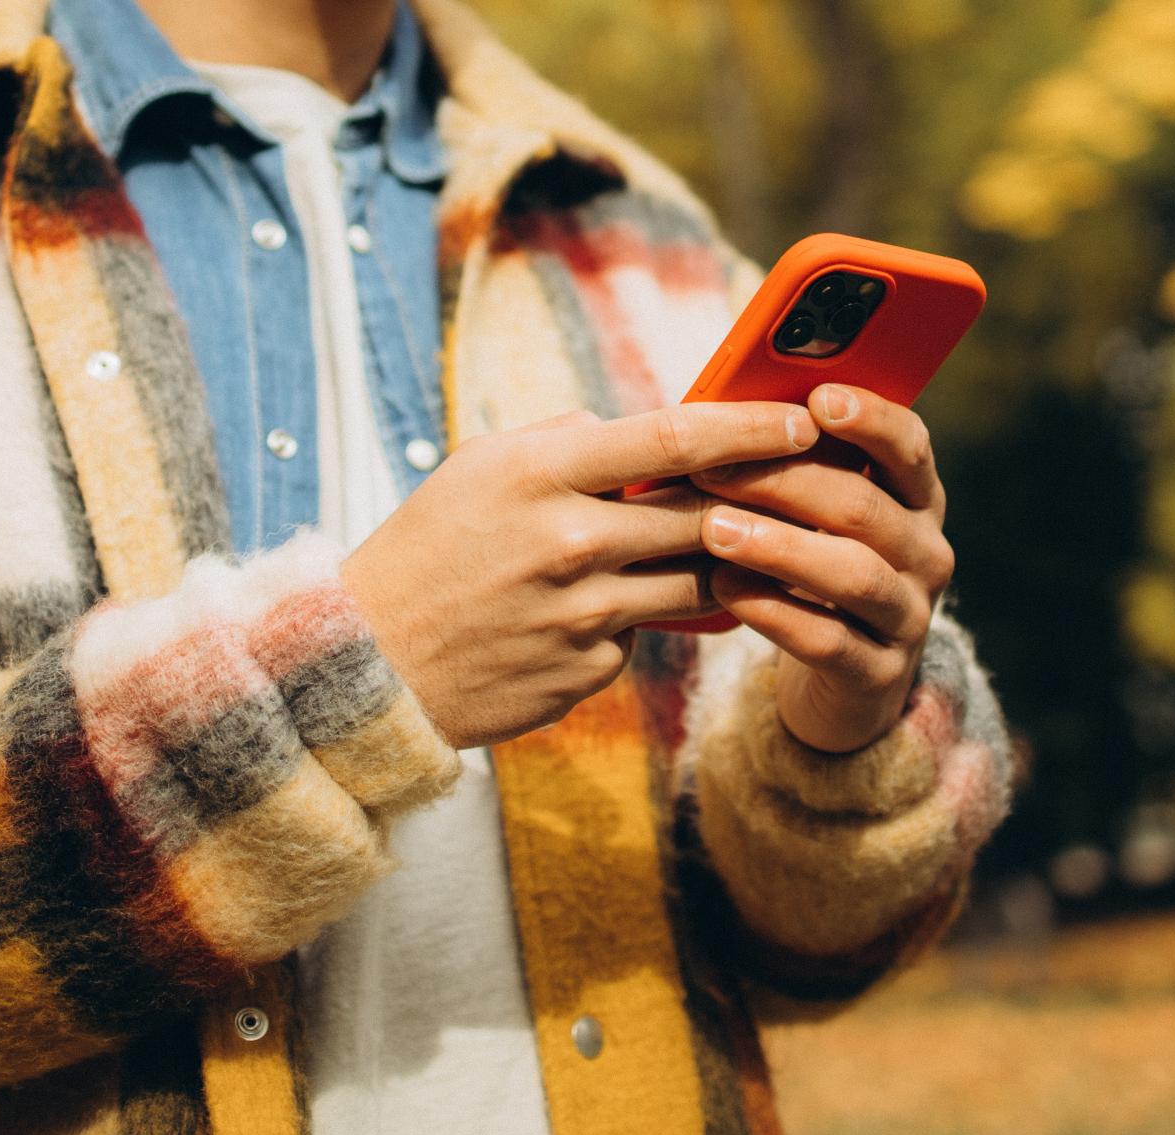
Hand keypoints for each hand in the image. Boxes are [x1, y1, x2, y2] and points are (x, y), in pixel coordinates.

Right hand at [342, 403, 817, 747]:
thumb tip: (639, 432)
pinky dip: (639, 621)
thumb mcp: (479, 469)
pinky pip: (643, 637)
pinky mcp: (587, 672)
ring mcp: (582, 615)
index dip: (750, 430)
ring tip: (729, 548)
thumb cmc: (426, 549)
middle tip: (806, 490)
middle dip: (764, 502)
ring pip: (695, 584)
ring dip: (719, 565)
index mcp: (540, 473)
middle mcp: (570, 542)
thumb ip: (564, 441)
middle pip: (705, 516)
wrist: (368, 664)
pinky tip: (596, 618)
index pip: (674, 439)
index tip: (803, 422)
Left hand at [690, 384, 954, 752]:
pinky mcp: (878, 674)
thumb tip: (724, 410)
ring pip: (852, 573)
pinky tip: (724, 587)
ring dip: (778, 546)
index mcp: (917, 499)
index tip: (817, 398)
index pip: (909, 446)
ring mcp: (909, 616)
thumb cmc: (817, 570)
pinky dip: (772, 610)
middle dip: (784, 481)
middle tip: (712, 468)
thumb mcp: (821, 517)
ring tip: (714, 529)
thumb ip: (797, 467)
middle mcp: (926, 554)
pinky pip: (827, 639)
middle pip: (863, 507)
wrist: (847, 680)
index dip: (869, 418)